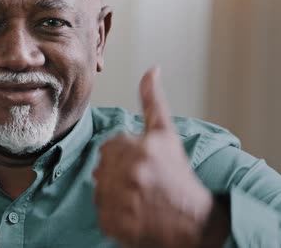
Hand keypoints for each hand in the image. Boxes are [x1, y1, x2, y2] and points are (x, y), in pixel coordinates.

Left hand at [93, 68, 222, 247]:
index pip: (109, 147)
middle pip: (102, 167)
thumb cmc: (178, 176)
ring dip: (113, 192)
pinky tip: (132, 212)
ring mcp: (122, 199)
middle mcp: (131, 172)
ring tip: (137, 198)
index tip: (142, 166)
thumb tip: (151, 69)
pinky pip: (100, 211)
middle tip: (140, 183)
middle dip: (116, 173)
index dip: (124, 156)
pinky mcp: (114, 222)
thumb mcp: (166, 135)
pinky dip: (112, 213)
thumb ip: (153, 101)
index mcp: (140, 148)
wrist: (193, 222)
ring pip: (99, 188)